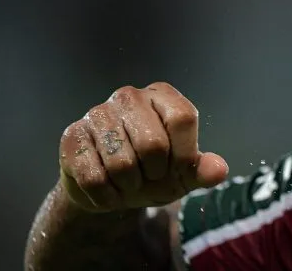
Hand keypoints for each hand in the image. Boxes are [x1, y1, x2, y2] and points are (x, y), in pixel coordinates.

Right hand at [58, 82, 227, 212]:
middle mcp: (130, 96)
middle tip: (149, 176)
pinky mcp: (72, 136)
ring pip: (121, 163)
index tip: (179, 168)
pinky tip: (107, 190)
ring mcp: (98, 113)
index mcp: (163, 96)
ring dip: (129, 186)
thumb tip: (218, 169)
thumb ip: (202, 170)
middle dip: (155, 173)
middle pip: (153, 143)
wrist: (110, 189)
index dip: (184, 154)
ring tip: (128, 182)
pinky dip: (106, 196)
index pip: (183, 118)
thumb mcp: (183, 174)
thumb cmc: (154, 172)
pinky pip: (93, 177)